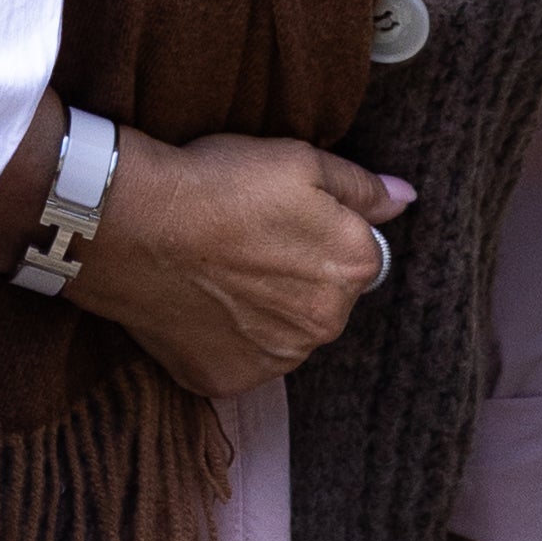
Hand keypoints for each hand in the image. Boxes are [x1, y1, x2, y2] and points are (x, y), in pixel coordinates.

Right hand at [68, 129, 413, 398]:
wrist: (136, 224)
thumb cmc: (219, 183)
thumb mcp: (300, 159)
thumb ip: (360, 186)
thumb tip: (405, 198)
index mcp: (354, 267)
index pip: (359, 253)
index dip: (320, 230)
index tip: (282, 216)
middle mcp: (325, 325)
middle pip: (323, 299)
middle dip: (297, 275)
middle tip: (247, 240)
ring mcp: (275, 360)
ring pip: (284, 333)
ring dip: (264, 311)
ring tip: (220, 270)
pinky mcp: (227, 381)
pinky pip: (241, 359)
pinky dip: (226, 337)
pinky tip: (202, 302)